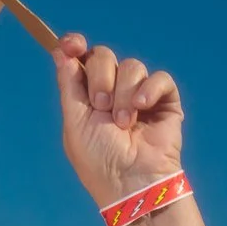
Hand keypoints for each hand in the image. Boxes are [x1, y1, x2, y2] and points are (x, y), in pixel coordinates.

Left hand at [54, 33, 185, 205]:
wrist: (129, 181)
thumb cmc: (98, 158)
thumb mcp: (74, 121)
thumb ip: (69, 85)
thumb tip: (61, 52)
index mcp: (85, 94)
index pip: (80, 58)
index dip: (75, 45)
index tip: (73, 45)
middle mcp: (111, 89)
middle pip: (103, 56)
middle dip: (100, 78)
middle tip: (101, 106)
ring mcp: (139, 94)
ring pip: (131, 66)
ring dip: (123, 93)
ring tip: (122, 122)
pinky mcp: (165, 101)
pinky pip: (160, 78)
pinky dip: (149, 89)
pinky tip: (141, 107)